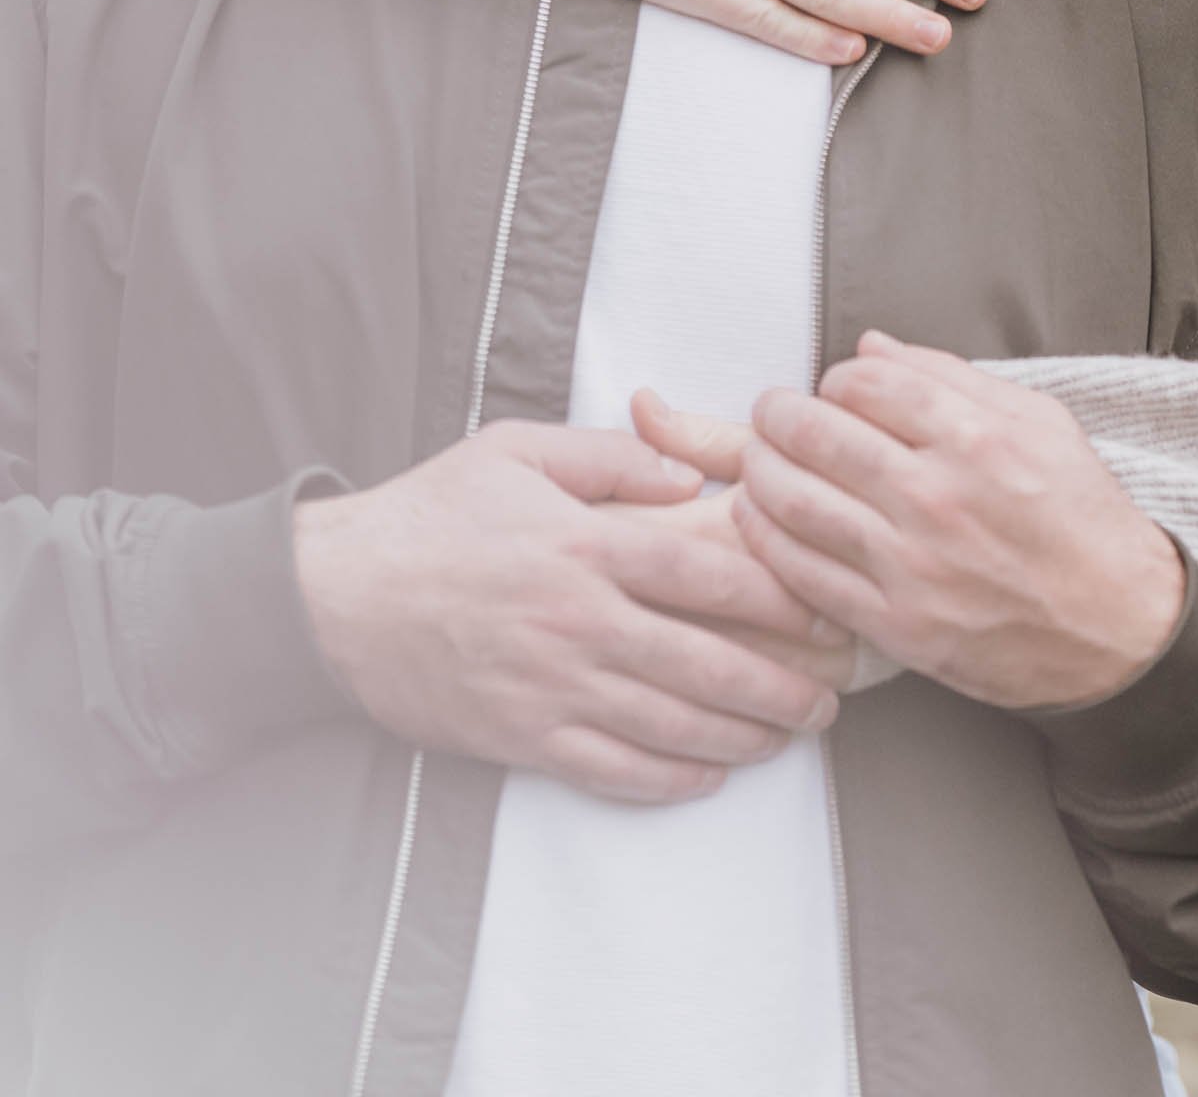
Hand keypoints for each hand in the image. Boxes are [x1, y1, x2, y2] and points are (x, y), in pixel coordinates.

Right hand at [292, 419, 851, 804]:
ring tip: (789, 736)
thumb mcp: (518, 451)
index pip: (705, 574)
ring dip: (741, 735)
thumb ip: (611, 457)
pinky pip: (613, 769)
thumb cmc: (431, 513)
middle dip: (779, 686)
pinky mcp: (523, 738)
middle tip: (829, 697)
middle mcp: (579, 623)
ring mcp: (552, 688)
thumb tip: (689, 476)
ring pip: (670, 724)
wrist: (336, 598)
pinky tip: (709, 772)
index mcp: (584, 545)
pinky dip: (670, 777)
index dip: (776, 595)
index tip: (822, 606)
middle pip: (705, 663)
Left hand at [722, 336, 1187, 710]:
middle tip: (772, 411)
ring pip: (797, 504)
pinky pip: (805, 576)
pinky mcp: (897, 627)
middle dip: (779, 415)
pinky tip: (758, 517)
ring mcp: (913, 568)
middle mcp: (938, 499)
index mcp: (976, 439)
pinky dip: (767, 539)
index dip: (838, 378)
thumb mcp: (1040, 422)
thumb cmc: (1080, 517)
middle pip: (818, 436)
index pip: (867, 384)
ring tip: (757, 457)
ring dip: (761, 470)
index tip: (836, 388)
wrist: (1118, 628)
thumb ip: (952, 378)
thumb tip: (871, 349)